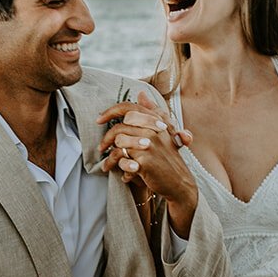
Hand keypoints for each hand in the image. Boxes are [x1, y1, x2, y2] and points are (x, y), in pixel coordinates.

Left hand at [96, 97, 197, 233]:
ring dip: (111, 157)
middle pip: (119, 127)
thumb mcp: (164, 133)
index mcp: (157, 121)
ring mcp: (150, 144)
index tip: (98, 119)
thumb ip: (152, 112)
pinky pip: (122, 159)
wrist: (179, 183)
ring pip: (118, 143)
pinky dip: (120, 168)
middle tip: (102, 148)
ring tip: (108, 165)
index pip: (129, 108)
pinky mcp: (145, 159)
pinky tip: (123, 175)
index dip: (111, 111)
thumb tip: (141, 93)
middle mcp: (154, 129)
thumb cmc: (168, 158)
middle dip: (107, 138)